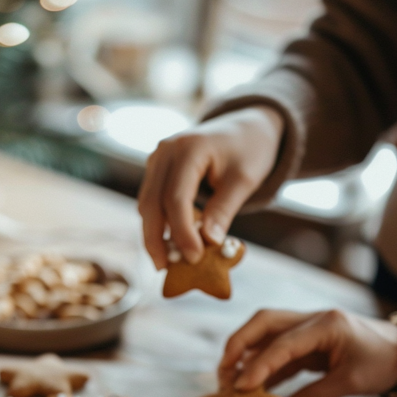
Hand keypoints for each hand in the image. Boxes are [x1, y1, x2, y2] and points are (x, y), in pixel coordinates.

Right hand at [138, 107, 283, 269]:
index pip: (176, 197)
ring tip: (168, 262)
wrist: (245, 127)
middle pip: (151, 203)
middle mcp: (165, 152)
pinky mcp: (157, 171)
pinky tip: (170, 245)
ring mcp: (157, 160)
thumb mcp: (244, 180)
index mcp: (189, 148)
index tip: (194, 258)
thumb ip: (224, 210)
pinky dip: (158, 225)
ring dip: (154, 235)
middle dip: (156, 239)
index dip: (182, 232)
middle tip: (165, 269)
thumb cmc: (250, 151)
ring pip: (146, 205)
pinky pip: (151, 202)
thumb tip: (208, 244)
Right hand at [219, 309, 396, 396]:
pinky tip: (250, 384)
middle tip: (223, 373)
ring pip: (265, 332)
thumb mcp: (352, 382)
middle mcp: (312, 320)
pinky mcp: (308, 340)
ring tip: (228, 380)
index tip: (240, 387)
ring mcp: (308, 327)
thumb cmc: (383, 361)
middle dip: (238, 345)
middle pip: (263, 322)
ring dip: (244, 353)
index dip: (259, 365)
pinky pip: (276, 349)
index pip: (283, 344)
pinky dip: (260, 364)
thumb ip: (316, 396)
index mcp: (326, 325)